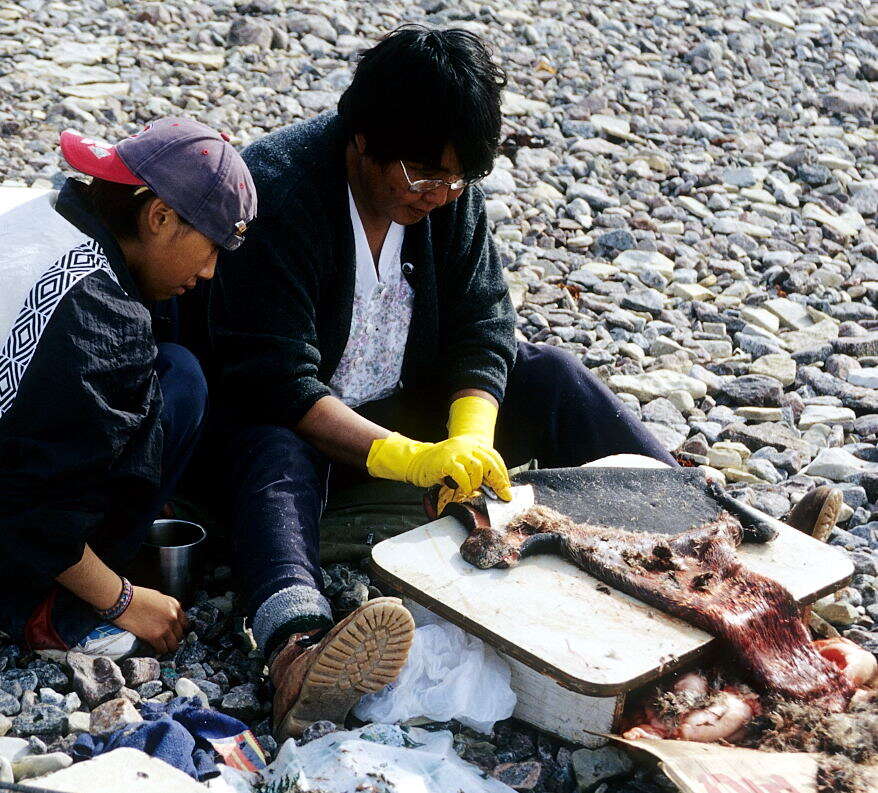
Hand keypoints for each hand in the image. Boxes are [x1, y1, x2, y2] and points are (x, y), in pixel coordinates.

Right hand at [113, 586, 187, 654]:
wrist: (123, 600)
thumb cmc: (137, 597)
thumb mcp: (158, 597)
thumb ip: (167, 608)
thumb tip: (169, 616)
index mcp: (175, 605)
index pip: (185, 623)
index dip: (179, 629)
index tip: (174, 633)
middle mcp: (173, 616)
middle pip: (180, 635)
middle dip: (174, 638)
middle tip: (167, 641)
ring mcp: (165, 627)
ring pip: (173, 644)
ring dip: (168, 647)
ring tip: (162, 647)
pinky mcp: (155, 636)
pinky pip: (162, 649)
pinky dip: (160, 651)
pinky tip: (156, 649)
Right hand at [368, 432, 511, 499]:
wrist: (418, 460)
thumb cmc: (442, 466)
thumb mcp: (463, 464)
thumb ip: (478, 471)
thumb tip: (497, 487)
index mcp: (473, 445)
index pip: (494, 458)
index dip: (503, 475)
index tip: (507, 491)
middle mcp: (467, 446)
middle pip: (489, 462)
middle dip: (498, 481)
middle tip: (501, 495)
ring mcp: (456, 453)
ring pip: (477, 468)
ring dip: (477, 483)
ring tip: (471, 489)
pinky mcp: (446, 462)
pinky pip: (462, 474)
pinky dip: (465, 485)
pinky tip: (462, 488)